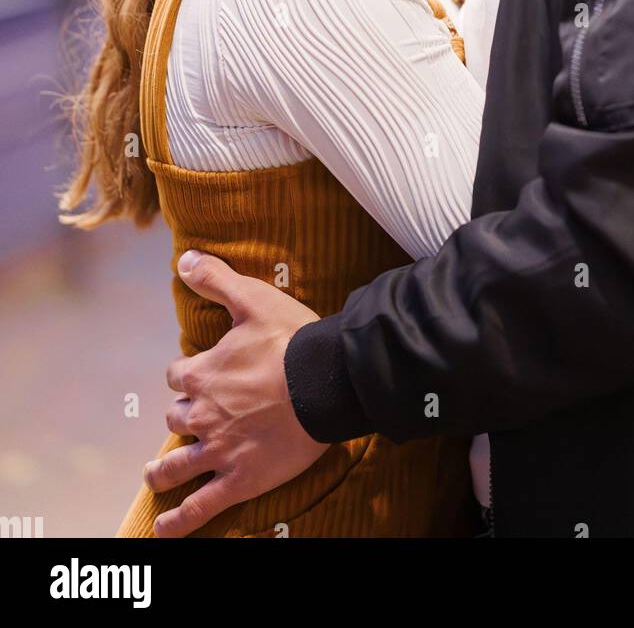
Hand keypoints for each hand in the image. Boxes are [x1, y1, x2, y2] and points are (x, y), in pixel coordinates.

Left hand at [144, 250, 329, 536]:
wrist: (326, 382)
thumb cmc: (291, 339)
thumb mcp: (252, 298)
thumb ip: (215, 279)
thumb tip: (184, 258)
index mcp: (202, 373)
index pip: (177, 376)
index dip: (186, 374)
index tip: (196, 375)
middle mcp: (202, 414)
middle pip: (177, 418)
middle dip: (182, 417)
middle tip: (191, 420)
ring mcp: (219, 450)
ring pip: (176, 464)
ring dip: (162, 470)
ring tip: (155, 474)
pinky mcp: (239, 479)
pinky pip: (201, 505)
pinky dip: (179, 520)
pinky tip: (165, 528)